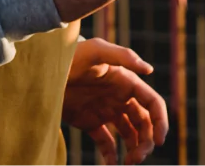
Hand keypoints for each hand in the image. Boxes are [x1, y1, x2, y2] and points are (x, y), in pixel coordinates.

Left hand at [62, 38, 167, 165]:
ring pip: (129, 135)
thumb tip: (150, 70)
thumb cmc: (71, 54)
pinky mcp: (90, 122)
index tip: (159, 142)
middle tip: (136, 159)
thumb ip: (123, 56)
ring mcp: (105, 110)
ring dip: (134, 150)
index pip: (153, 104)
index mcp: (126, 82)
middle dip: (146, 143)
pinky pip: (106, 142)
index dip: (160, 122)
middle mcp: (119, 98)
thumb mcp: (96, 51)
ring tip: (128, 164)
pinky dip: (111, 156)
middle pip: (144, 124)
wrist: (44, 68)